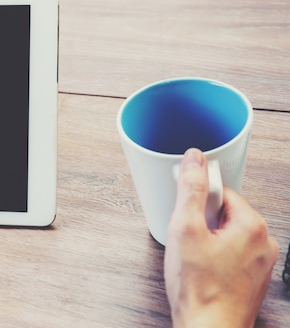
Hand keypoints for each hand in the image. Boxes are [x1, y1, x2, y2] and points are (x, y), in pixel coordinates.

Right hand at [164, 148, 278, 327]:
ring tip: (192, 257)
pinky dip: (214, 255)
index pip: (222, 191)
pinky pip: (231, 252)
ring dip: (206, 238)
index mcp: (253, 226)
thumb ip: (190, 190)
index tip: (185, 212)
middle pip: (225, 212)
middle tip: (186, 238)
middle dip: (201, 220)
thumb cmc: (200, 289)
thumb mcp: (185, 229)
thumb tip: (194, 160)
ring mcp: (260, 262)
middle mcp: (264, 242)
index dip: (197, 200)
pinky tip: (201, 269)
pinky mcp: (252, 278)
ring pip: (227, 233)